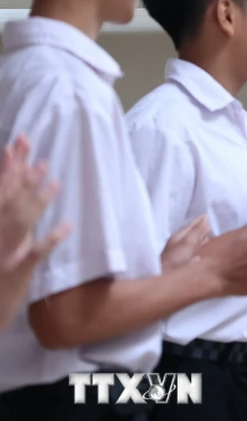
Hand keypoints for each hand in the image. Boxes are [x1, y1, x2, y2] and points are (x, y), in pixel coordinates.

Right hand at [0, 136, 69, 328]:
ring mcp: (1, 256)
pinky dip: (50, 240)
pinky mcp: (15, 275)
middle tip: (33, 146)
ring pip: (18, 222)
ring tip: (53, 179)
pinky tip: (66, 226)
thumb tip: (17, 192)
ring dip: (35, 199)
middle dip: (18, 172)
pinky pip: (34, 255)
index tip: (16, 145)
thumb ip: (4, 220)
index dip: (5, 168)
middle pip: (4, 200)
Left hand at [160, 215, 211, 271]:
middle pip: (190, 235)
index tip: (207, 215)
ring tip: (208, 238)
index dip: (198, 221)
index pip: (190, 226)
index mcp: (178, 237)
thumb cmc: (174, 259)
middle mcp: (177, 245)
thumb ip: (197, 231)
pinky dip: (196, 253)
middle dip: (199, 230)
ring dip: (199, 241)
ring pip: (190, 245)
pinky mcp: (179, 266)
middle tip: (210, 225)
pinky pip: (190, 256)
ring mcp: (178, 256)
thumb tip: (206, 217)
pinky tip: (199, 257)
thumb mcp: (187, 243)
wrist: (161, 279)